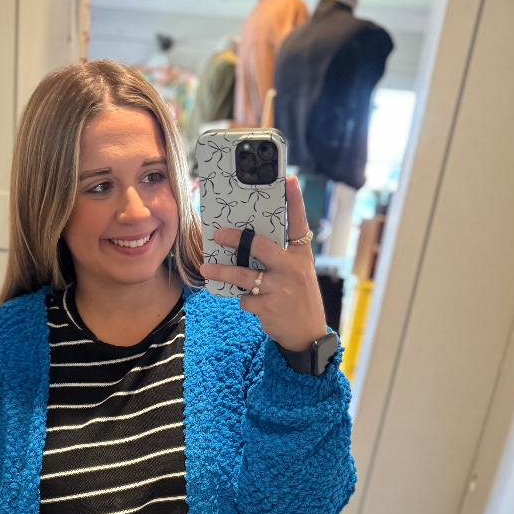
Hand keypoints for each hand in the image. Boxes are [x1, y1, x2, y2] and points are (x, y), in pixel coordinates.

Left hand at [199, 175, 326, 352]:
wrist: (307, 334)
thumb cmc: (298, 298)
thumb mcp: (298, 272)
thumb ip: (279, 257)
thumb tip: (247, 243)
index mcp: (301, 255)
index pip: (299, 224)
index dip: (294, 201)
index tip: (288, 180)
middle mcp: (293, 268)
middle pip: (260, 246)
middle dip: (237, 239)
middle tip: (218, 234)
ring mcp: (280, 288)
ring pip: (243, 276)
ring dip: (222, 271)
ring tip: (206, 268)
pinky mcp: (268, 307)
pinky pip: (244, 298)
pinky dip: (243, 299)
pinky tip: (252, 303)